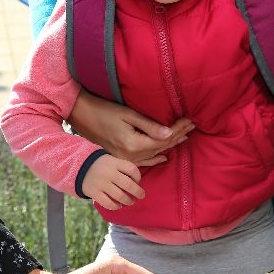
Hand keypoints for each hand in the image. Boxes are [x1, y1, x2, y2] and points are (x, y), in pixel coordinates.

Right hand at [69, 89, 191, 165]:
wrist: (80, 116)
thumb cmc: (104, 110)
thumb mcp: (128, 115)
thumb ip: (149, 126)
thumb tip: (169, 133)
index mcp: (133, 145)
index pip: (163, 139)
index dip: (178, 129)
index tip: (190, 120)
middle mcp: (131, 157)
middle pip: (161, 147)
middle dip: (178, 136)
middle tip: (192, 125)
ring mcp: (125, 160)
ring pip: (154, 154)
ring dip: (169, 145)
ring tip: (184, 136)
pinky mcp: (120, 159)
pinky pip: (143, 162)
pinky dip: (155, 159)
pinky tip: (164, 157)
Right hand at [82, 154, 144, 209]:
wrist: (79, 167)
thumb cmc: (100, 165)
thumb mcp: (111, 160)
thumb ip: (122, 168)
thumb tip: (137, 181)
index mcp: (115, 163)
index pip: (132, 169)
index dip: (138, 177)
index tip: (138, 181)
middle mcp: (109, 173)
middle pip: (128, 185)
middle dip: (138, 192)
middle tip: (141, 195)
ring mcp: (102, 184)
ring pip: (120, 196)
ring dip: (128, 201)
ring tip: (131, 202)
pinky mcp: (95, 193)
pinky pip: (108, 203)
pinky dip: (116, 206)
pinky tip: (119, 205)